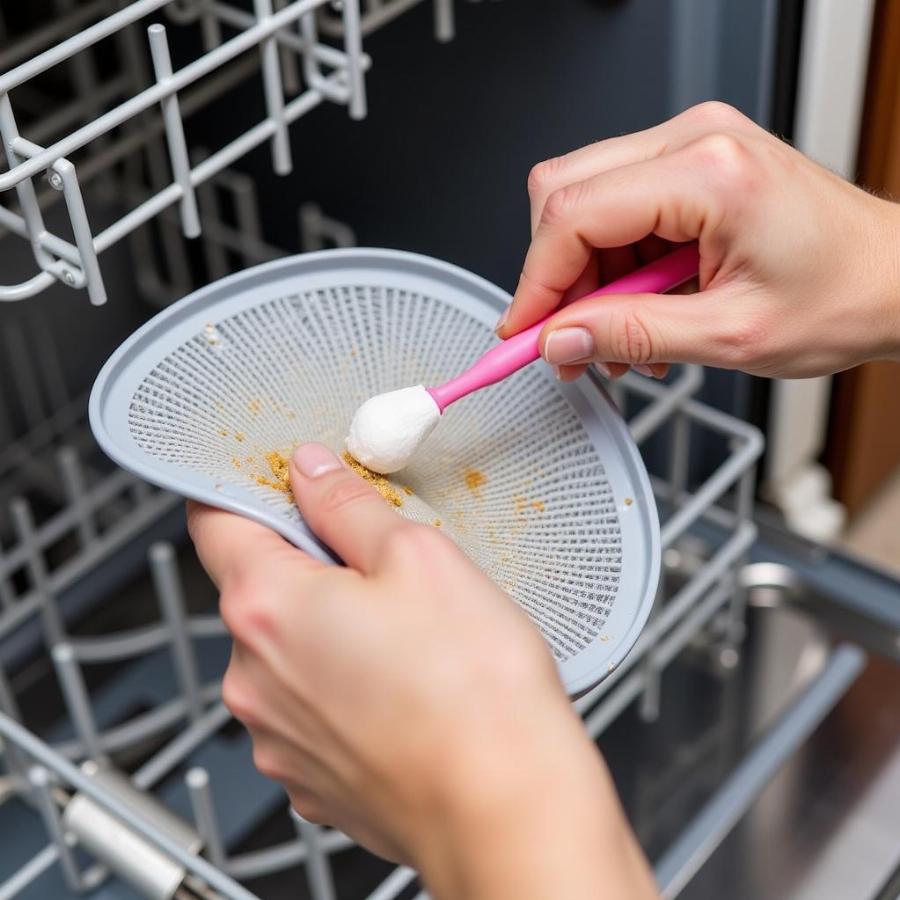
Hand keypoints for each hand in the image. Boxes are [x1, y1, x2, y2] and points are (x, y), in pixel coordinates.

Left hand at [188, 443, 656, 899]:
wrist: (505, 808)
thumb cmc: (473, 691)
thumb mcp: (418, 556)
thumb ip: (347, 505)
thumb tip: (311, 472)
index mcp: (267, 606)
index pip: (213, 518)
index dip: (249, 487)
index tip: (288, 482)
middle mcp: (251, 677)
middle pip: (256, 585)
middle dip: (308, 562)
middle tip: (381, 564)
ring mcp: (276, 734)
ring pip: (286, 648)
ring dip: (328, 626)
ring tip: (405, 634)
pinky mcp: (307, 772)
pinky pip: (307, 704)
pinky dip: (340, 682)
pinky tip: (400, 682)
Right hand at [498, 101, 899, 380]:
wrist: (895, 278)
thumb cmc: (843, 295)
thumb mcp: (729, 335)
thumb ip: (631, 335)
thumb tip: (559, 339)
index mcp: (709, 172)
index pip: (574, 213)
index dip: (536, 281)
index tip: (526, 334)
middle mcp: (696, 141)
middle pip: (565, 193)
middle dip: (556, 277)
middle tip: (570, 339)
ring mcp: (694, 146)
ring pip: (584, 202)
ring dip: (588, 279)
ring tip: (623, 334)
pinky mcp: (693, 165)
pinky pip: (618, 208)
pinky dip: (615, 267)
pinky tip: (644, 308)